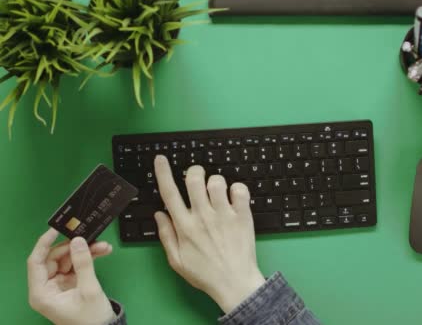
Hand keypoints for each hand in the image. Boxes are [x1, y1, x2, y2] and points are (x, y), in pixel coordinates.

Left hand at [27, 229, 115, 324]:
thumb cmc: (90, 318)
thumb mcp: (88, 289)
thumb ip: (83, 263)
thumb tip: (78, 241)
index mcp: (42, 293)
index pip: (36, 262)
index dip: (44, 244)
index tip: (56, 230)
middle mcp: (47, 287)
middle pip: (54, 258)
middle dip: (73, 247)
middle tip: (89, 238)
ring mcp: (58, 285)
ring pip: (67, 259)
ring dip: (85, 251)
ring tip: (102, 246)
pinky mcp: (70, 283)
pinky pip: (76, 265)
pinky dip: (88, 257)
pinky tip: (101, 251)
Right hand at [153, 155, 264, 313]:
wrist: (235, 283)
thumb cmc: (205, 274)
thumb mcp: (177, 260)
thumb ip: (166, 235)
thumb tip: (158, 213)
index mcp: (184, 227)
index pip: (169, 193)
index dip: (163, 172)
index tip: (161, 159)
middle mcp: (203, 217)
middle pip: (194, 179)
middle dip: (193, 171)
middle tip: (197, 176)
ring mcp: (224, 215)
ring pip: (217, 181)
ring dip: (215, 181)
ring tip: (217, 191)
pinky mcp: (242, 216)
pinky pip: (240, 190)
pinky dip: (237, 188)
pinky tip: (234, 196)